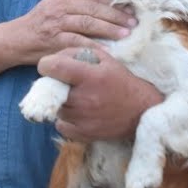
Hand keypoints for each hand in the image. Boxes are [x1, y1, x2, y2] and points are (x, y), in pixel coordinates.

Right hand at [11, 0, 136, 65]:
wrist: (16, 39)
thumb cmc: (41, 24)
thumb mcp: (57, 6)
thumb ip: (78, 4)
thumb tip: (110, 5)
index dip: (114, 2)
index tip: (130, 8)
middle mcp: (60, 6)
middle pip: (94, 9)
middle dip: (117, 16)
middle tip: (133, 23)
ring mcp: (57, 23)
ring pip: (89, 23)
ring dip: (110, 29)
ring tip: (126, 34)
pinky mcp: (54, 40)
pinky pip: (78, 42)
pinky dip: (94, 46)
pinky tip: (108, 50)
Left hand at [36, 46, 162, 141]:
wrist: (141, 111)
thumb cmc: (121, 81)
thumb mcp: (105, 59)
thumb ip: (77, 53)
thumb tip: (53, 57)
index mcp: (90, 77)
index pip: (53, 67)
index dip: (46, 64)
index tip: (50, 66)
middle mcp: (84, 99)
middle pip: (50, 90)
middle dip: (53, 84)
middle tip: (65, 83)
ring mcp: (82, 119)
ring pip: (55, 108)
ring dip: (60, 102)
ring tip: (77, 98)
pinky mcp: (83, 134)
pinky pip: (61, 125)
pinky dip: (65, 119)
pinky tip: (78, 113)